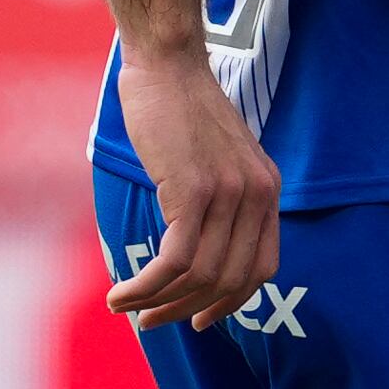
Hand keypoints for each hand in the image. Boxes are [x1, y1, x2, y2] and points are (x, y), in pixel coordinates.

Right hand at [104, 42, 279, 332]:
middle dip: (186, 311)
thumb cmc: (180, 112)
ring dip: (157, 302)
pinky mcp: (194, 190)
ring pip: (200, 276)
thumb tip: (196, 256)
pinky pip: (174, 261)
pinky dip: (146, 287)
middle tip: (149, 322)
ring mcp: (229, 193)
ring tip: (124, 307)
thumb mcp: (217, 159)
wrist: (167, 66)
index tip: (197, 321)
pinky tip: (121, 293)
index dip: (229, 303)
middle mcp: (257, 194)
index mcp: (267, 190)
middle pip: (230, 281)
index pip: (262, 268)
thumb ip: (220, 201)